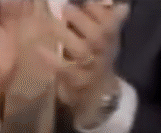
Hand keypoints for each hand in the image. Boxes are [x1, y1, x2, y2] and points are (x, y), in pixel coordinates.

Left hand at [39, 0, 128, 127]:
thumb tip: (121, 7)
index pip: (110, 23)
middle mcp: (104, 53)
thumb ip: (105, 22)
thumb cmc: (94, 61)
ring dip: (66, 36)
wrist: (97, 96)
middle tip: (65, 9)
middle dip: (82, 20)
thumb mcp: (103, 42)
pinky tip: (39, 50)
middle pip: (98, 36)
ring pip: (82, 52)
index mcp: (110, 39)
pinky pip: (65, 71)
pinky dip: (52, 61)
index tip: (86, 3)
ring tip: (48, 24)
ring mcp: (91, 69)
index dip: (99, 12)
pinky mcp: (77, 83)